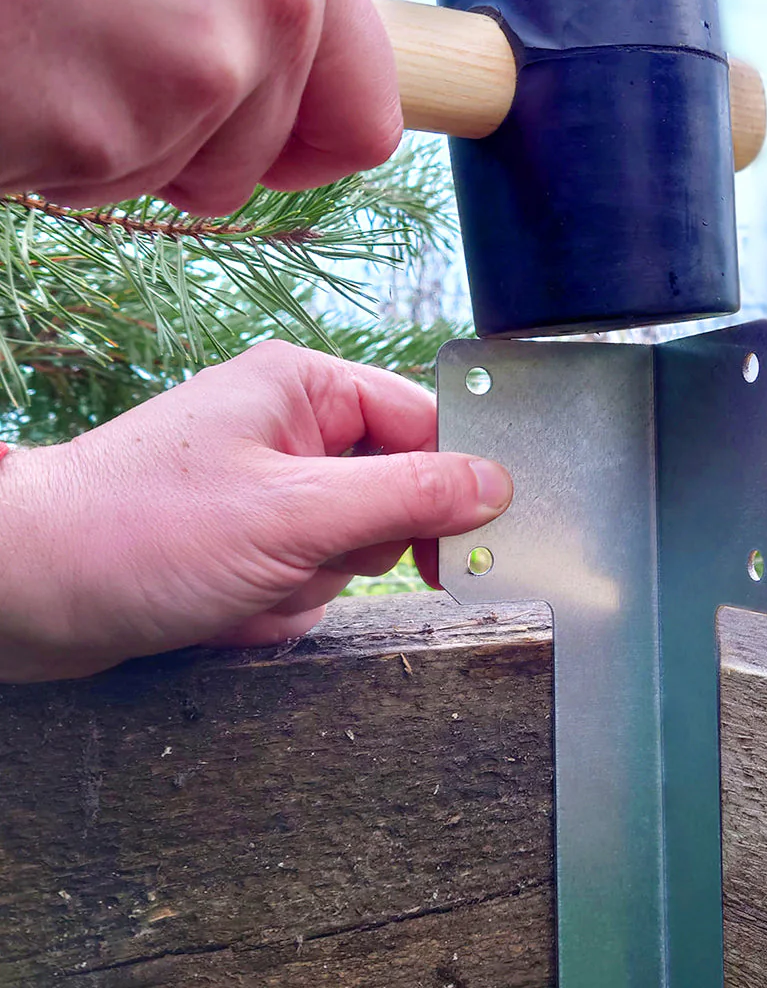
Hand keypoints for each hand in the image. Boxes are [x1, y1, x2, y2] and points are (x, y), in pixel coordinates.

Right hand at [0, 0, 400, 214]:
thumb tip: (290, 44)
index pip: (365, 116)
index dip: (307, 149)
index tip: (265, 150)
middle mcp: (268, 6)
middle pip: (251, 166)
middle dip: (172, 144)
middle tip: (79, 48)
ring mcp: (189, 74)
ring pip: (157, 178)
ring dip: (91, 136)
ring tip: (27, 23)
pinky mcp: (99, 129)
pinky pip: (74, 182)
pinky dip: (29, 143)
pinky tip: (3, 53)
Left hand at [0, 342, 511, 682]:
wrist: (25, 595)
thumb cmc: (140, 534)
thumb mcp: (296, 515)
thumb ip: (407, 496)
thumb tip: (496, 483)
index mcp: (307, 387)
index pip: (426, 422)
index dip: (454, 482)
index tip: (470, 542)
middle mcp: (293, 425)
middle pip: (395, 490)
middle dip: (357, 545)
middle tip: (305, 557)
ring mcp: (271, 483)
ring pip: (354, 544)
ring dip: (312, 580)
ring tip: (247, 582)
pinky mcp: (249, 533)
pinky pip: (310, 573)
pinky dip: (280, 600)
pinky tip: (226, 603)